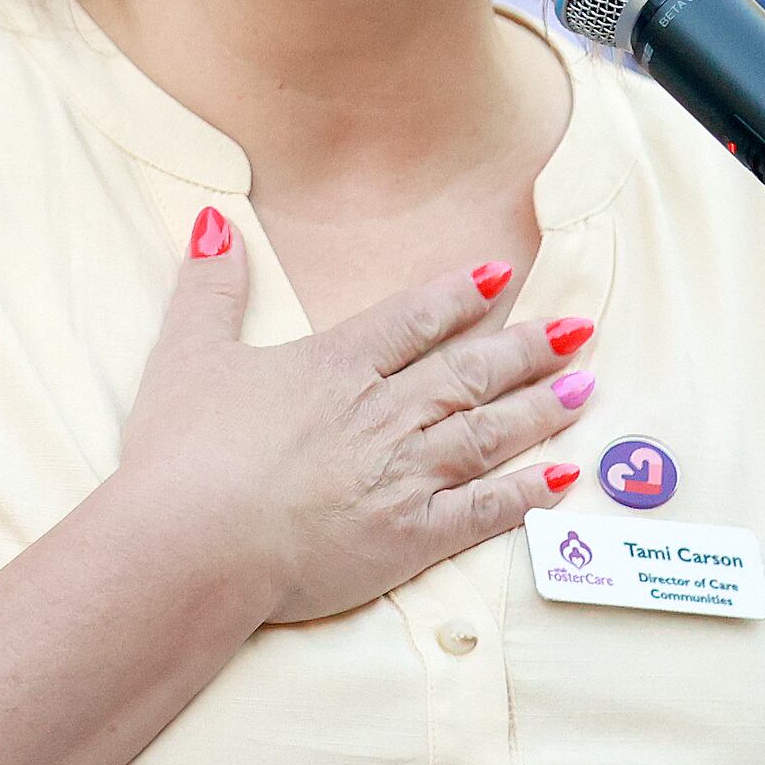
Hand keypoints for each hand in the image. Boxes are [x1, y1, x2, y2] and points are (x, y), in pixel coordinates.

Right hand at [114, 210, 594, 624]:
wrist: (191, 543)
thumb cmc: (181, 454)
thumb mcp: (186, 353)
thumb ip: (210, 287)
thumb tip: (215, 221)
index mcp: (336, 366)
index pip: (413, 320)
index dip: (459, 296)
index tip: (501, 277)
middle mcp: (383, 413)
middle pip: (469, 373)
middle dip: (527, 348)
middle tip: (577, 330)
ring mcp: (403, 476)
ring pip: (489, 433)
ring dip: (540, 409)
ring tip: (583, 389)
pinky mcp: (409, 538)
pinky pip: (483, 512)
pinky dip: (526, 495)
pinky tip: (559, 481)